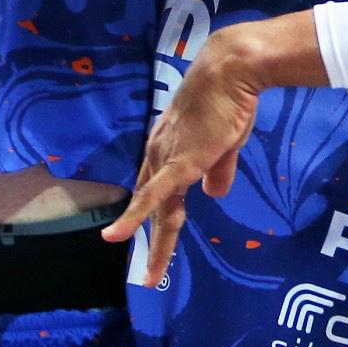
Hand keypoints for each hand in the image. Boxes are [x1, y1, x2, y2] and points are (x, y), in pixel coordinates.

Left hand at [103, 31, 264, 284]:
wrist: (231, 72)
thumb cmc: (231, 101)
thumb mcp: (227, 142)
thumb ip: (218, 169)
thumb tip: (214, 193)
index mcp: (168, 149)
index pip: (158, 190)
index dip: (155, 216)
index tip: (155, 242)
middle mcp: (159, 155)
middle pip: (154, 206)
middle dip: (153, 241)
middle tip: (150, 272)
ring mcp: (166, 159)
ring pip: (157, 210)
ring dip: (156, 244)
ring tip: (152, 274)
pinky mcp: (179, 162)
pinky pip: (153, 196)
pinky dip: (133, 218)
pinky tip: (116, 238)